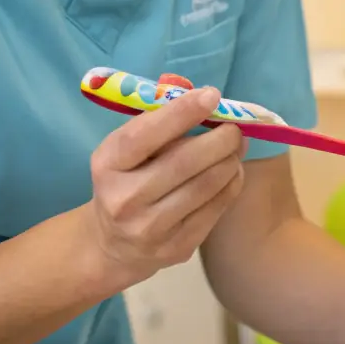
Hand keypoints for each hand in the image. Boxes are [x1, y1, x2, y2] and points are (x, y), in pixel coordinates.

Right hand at [87, 87, 245, 291]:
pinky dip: (231, 184)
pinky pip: (215, 209)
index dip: (181, 112)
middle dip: (219, 138)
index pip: (144, 134)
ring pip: (206, 186)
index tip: (211, 95)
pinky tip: (232, 171)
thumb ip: (156, 124)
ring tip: (236, 145)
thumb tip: (204, 98)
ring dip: (230, 160)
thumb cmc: (125, 179)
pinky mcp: (176, 248)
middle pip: (184, 162)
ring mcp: (150, 229)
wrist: (113, 244)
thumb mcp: (124, 151)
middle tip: (235, 126)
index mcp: (108, 165)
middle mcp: (124, 199)